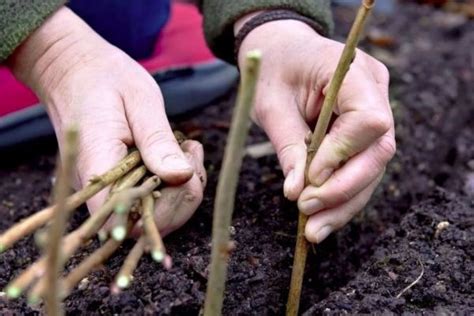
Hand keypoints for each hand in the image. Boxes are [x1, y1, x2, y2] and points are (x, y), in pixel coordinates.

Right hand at [8, 7, 205, 235]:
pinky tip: (180, 155)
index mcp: (98, 166)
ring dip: (181, 190)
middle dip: (182, 197)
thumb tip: (182, 177)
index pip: (127, 219)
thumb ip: (158, 141)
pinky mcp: (116, 182)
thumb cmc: (103, 78)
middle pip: (144, 224)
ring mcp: (106, 187)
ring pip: (150, 215)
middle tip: (193, 154)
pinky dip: (172, 184)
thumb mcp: (139, 101)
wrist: (71, 68)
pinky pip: (147, 199)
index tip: (187, 174)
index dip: (164, 212)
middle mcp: (97, 187)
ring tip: (189, 150)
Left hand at [236, 17, 394, 242]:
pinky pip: (360, 168)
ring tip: (314, 231)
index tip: (310, 178)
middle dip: (344, 189)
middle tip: (308, 215)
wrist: (282, 52)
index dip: (342, 154)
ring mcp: (375, 111)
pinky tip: (321, 220)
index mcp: (353, 72)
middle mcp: (375, 91)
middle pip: (378, 151)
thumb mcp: (270, 104)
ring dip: (343, 203)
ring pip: (372, 167)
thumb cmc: (272, 70)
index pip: (368, 119)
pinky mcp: (366, 132)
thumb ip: (288, 146)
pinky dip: (341, 196)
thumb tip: (296, 193)